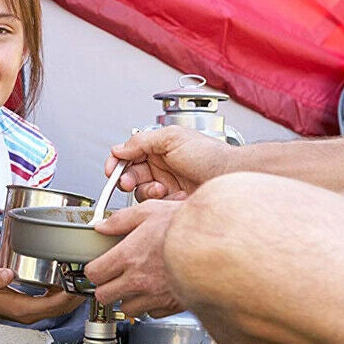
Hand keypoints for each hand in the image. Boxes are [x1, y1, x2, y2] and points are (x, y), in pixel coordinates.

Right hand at [0, 267, 83, 323]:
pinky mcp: (32, 308)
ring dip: (73, 295)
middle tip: (88, 274)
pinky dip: (65, 294)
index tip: (80, 279)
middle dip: (78, 294)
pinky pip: (54, 304)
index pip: (54, 305)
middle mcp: (30, 314)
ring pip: (60, 308)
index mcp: (22, 309)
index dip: (70, 294)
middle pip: (62, 308)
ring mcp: (32, 312)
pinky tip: (69, 279)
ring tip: (83, 276)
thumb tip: (8, 274)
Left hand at [84, 200, 182, 316]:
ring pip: (127, 308)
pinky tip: (157, 288)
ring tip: (137, 282)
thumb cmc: (185, 225)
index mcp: (128, 256)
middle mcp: (139, 280)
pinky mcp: (171, 306)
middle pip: (104, 297)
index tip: (99, 265)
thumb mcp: (149, 211)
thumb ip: (120, 220)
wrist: (217, 244)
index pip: (95, 273)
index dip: (94, 269)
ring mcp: (155, 296)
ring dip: (128, 297)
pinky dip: (151, 304)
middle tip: (114, 277)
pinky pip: (152, 312)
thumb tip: (101, 227)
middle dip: (106, 287)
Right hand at [106, 126, 231, 200]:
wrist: (231, 177)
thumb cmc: (211, 154)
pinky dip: (161, 201)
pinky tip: (174, 196)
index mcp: (159, 147)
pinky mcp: (173, 202)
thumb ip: (142, 141)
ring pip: (141, 192)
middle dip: (128, 179)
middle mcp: (162, 165)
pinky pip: (155, 206)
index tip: (112, 170)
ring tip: (161, 189)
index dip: (117, 162)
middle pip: (131, 174)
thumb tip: (119, 148)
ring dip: (147, 191)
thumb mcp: (173, 138)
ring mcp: (167, 184)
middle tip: (129, 183)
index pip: (129, 154)